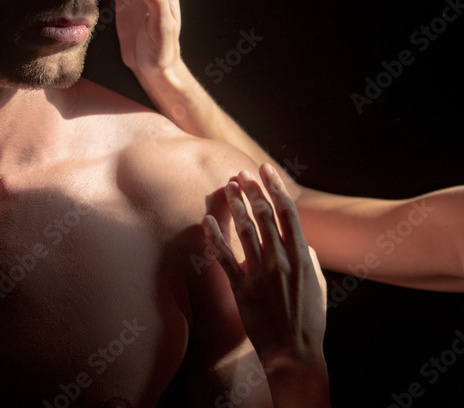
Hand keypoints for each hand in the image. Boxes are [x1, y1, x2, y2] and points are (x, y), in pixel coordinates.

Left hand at [202, 164, 327, 371]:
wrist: (294, 352)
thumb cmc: (309, 321)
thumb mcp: (318, 286)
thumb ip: (311, 261)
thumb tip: (303, 243)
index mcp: (303, 257)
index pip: (288, 213)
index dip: (275, 188)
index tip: (265, 170)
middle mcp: (282, 260)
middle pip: (265, 215)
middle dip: (252, 190)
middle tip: (241, 173)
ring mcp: (261, 273)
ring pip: (245, 230)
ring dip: (235, 205)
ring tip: (227, 186)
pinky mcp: (242, 287)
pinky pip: (224, 257)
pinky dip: (214, 238)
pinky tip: (205, 221)